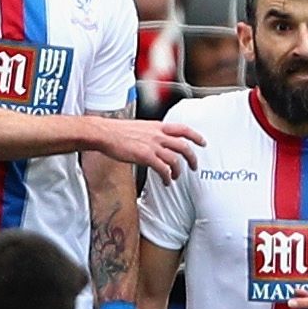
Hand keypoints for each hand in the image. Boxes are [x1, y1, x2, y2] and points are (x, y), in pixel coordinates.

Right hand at [86, 115, 202, 180]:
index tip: (203, 143)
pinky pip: (163, 170)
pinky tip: (166, 182)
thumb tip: (158, 142)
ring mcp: (153, 146)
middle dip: (192, 159)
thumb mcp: (140, 127)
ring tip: (175, 177)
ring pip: (175, 160)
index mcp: (158, 126)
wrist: (105, 133)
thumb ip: (152, 133)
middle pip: (184, 147)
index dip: (196, 136)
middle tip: (194, 167)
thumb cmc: (118, 131)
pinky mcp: (146, 156)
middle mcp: (158, 135)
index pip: (183, 129)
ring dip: (178, 171)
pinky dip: (167, 177)